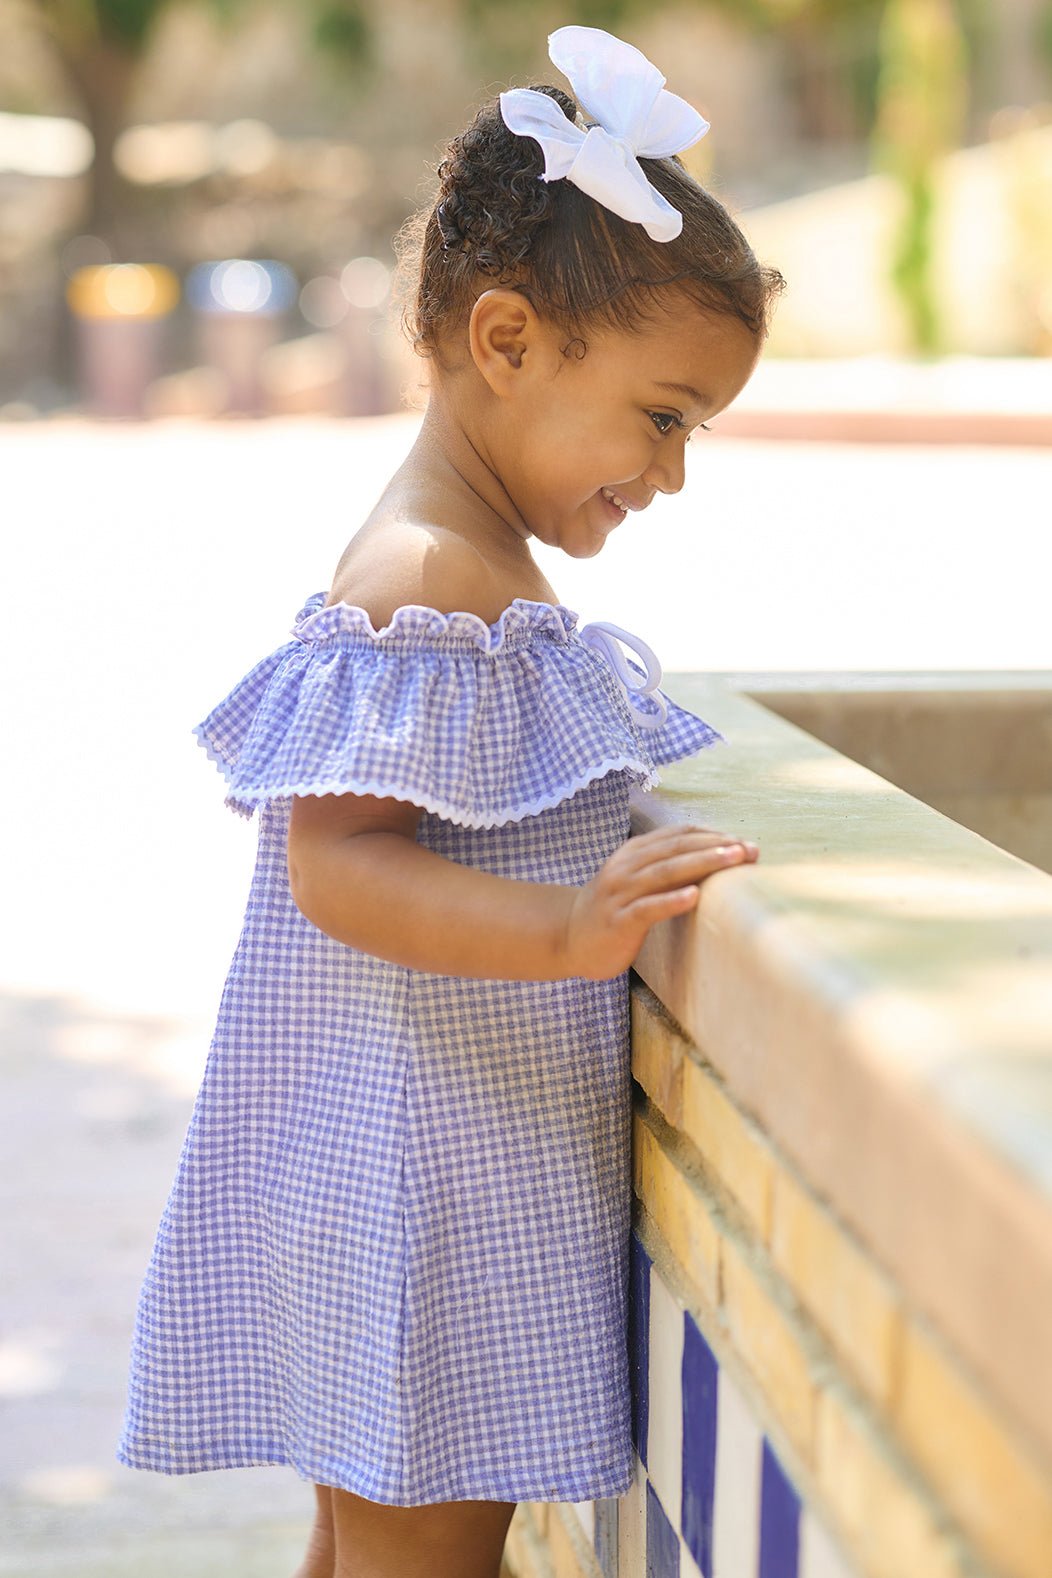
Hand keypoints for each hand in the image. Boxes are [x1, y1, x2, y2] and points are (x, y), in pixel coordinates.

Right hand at [563, 824, 758, 979]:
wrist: (568, 938)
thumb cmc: (613, 910)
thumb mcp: (636, 880)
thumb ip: (667, 867)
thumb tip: (716, 860)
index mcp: (634, 852)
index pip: (678, 835)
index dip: (712, 835)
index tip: (744, 842)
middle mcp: (626, 867)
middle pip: (676, 849)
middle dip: (715, 846)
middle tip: (749, 849)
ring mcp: (620, 893)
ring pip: (665, 872)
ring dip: (702, 863)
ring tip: (732, 860)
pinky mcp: (618, 920)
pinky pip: (647, 908)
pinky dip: (671, 900)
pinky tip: (694, 896)